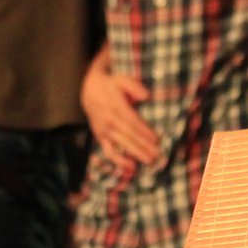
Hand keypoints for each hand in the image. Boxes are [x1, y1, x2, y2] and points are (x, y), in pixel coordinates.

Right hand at [82, 50, 158, 171]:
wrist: (89, 90)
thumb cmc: (111, 85)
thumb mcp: (122, 80)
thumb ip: (134, 87)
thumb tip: (146, 96)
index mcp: (116, 107)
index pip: (132, 122)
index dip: (144, 132)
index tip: (156, 140)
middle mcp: (109, 121)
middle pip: (129, 136)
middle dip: (144, 146)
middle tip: (157, 155)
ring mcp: (104, 131)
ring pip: (120, 145)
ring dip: (134, 154)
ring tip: (148, 161)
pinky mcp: (100, 137)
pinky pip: (109, 152)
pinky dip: (118, 161)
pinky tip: (130, 167)